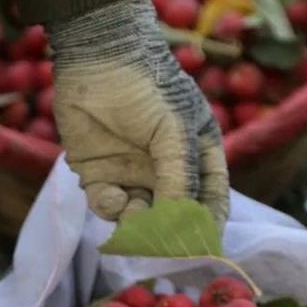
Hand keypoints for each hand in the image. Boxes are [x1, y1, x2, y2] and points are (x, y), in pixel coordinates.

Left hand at [47, 0, 228, 227]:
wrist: (97, 58)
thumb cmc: (148, 87)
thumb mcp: (176, 130)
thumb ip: (181, 177)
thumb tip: (180, 224)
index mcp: (196, 158)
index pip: (210, 201)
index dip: (208, 226)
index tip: (203, 248)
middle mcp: (166, 172)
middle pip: (173, 217)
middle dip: (167, 234)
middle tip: (160, 245)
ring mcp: (133, 176)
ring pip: (139, 217)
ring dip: (137, 223)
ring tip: (133, 212)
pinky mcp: (100, 176)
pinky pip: (108, 207)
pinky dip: (110, 208)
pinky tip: (111, 195)